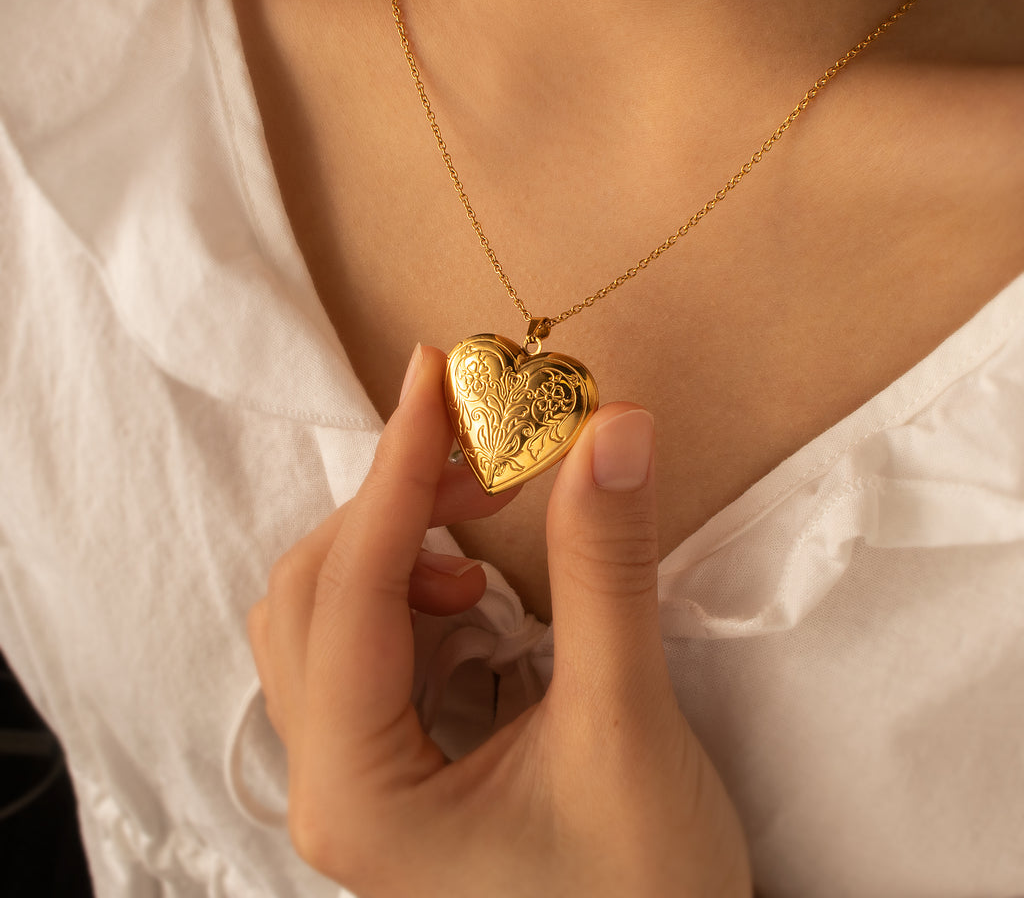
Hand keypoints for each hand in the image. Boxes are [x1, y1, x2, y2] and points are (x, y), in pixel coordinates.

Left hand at [249, 345, 750, 896]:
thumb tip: (612, 427)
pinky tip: (475, 598)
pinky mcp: (389, 766)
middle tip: (492, 458)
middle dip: (399, 505)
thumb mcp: (625, 726)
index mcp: (358, 790)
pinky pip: (362, 645)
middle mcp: (328, 782)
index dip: (396, 468)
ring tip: (483, 537)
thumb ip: (605, 572)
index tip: (434, 375)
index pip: (352, 587)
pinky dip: (409, 590)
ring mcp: (353, 777)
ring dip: (396, 545)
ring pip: (326, 614)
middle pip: (317, 592)